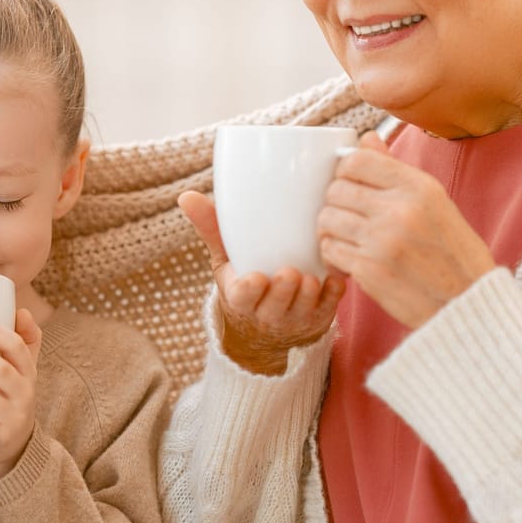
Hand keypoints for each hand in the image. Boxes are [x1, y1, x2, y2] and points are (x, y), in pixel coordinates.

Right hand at [179, 189, 346, 376]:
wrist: (268, 326)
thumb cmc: (245, 282)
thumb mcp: (224, 260)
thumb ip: (210, 229)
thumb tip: (186, 196)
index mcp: (241, 299)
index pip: (242, 298)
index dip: (250, 290)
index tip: (256, 277)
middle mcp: (268, 314)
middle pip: (276, 306)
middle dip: (284, 292)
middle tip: (291, 272)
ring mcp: (296, 318)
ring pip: (305, 308)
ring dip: (310, 292)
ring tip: (312, 275)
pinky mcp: (321, 316)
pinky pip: (331, 306)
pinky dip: (334, 291)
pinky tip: (335, 274)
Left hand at [318, 131, 495, 328]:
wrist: (467, 304)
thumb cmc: (453, 253)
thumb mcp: (436, 203)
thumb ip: (397, 171)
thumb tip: (366, 138)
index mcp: (419, 187)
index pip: (357, 161)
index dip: (345, 171)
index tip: (350, 185)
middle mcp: (399, 209)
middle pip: (336, 189)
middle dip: (336, 202)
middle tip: (348, 216)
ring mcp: (382, 241)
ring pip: (327, 219)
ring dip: (331, 229)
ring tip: (347, 238)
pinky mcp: (369, 271)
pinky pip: (330, 250)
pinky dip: (334, 254)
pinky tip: (349, 259)